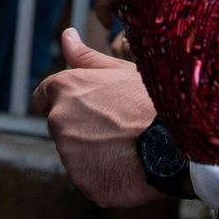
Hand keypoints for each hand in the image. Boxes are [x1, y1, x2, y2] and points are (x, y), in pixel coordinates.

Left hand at [31, 28, 160, 206]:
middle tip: (116, 126)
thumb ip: (85, 57)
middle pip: (61, 126)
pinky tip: (127, 165)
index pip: (42, 96)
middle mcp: (58, 121)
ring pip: (75, 154)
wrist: (176, 141)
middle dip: (81, 126)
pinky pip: (90, 178)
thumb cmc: (149, 99)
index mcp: (63, 90)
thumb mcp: (119, 70)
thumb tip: (67, 36)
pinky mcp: (83, 182)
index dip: (63, 101)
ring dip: (93, 151)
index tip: (84, 107)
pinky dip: (104, 174)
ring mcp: (68, 155)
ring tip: (126, 145)